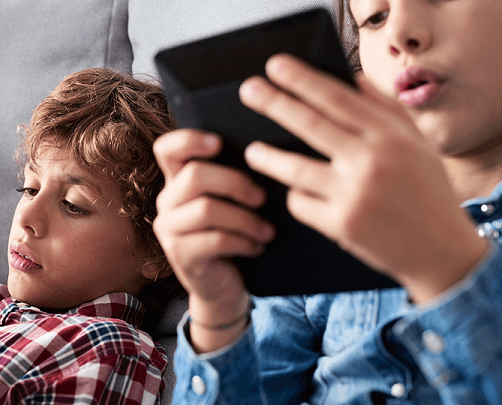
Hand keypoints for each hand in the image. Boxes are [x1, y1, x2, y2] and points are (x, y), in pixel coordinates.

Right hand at [152, 130, 272, 351]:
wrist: (222, 286)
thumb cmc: (232, 235)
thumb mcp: (230, 204)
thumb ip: (231, 180)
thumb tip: (265, 155)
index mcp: (177, 181)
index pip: (167, 148)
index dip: (189, 139)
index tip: (220, 142)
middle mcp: (166, 201)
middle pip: (194, 175)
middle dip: (235, 183)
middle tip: (262, 198)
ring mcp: (168, 229)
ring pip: (207, 209)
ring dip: (245, 219)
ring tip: (268, 231)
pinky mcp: (179, 255)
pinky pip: (214, 240)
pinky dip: (242, 242)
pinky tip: (257, 247)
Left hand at [239, 54, 487, 301]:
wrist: (441, 250)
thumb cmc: (427, 191)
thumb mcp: (418, 144)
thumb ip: (386, 110)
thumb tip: (352, 79)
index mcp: (390, 136)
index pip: (337, 98)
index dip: (302, 80)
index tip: (275, 66)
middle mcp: (371, 161)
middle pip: (310, 125)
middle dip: (274, 104)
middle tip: (248, 90)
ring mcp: (354, 195)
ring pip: (294, 169)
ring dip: (267, 158)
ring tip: (252, 151)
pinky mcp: (341, 225)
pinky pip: (301, 203)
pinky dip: (296, 197)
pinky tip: (295, 194)